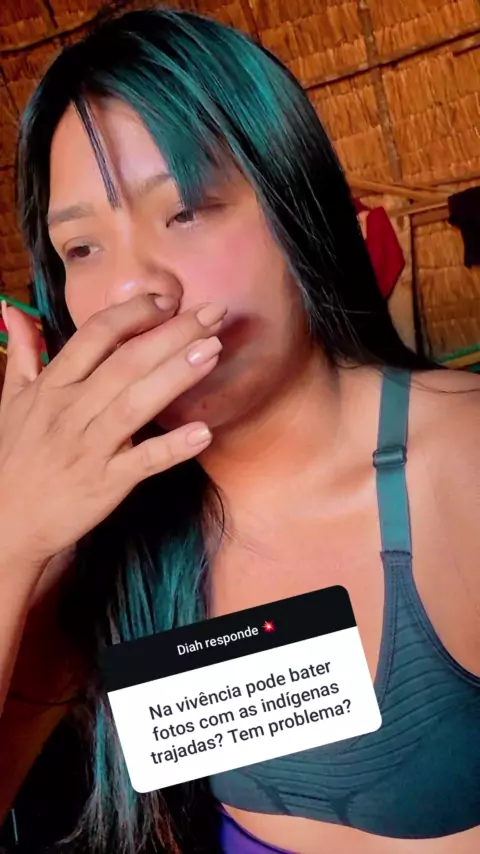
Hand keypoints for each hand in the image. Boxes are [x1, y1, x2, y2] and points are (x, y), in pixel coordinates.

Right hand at [0, 295, 224, 571]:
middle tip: (213, 314)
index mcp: (52, 386)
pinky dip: (172, 447)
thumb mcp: (10, 399)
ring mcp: (90, 447)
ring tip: (214, 351)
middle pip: (126, 362)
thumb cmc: (14, 456)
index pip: (96, 336)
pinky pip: (143, 461)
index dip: (134, 314)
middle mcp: (71, 411)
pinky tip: (203, 431)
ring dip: (177, 375)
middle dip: (172, 334)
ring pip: (136, 404)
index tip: (169, 300)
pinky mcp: (106, 483)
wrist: (6, 522)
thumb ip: (22, 350)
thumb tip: (10, 307)